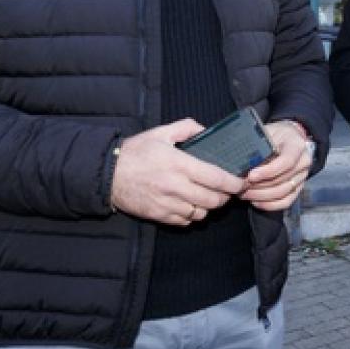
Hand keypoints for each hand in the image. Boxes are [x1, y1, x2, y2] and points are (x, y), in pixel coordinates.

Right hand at [111, 119, 246, 225]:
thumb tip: (206, 130)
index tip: (242, 182)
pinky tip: (190, 204)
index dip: (234, 184)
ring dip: (208, 207)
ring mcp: (167, 203)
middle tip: (227, 190)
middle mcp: (176, 186)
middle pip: (213, 200)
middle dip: (225, 197)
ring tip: (207, 197)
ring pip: (200, 213)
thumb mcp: (161, 132)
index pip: (216, 179)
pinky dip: (191, 215)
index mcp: (180, 164)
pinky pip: (184, 221)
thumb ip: (187, 127)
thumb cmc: (136, 152)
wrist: (107, 174)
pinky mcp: (159, 215)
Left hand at [240, 121, 312, 211]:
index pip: (286, 162)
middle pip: (282, 180)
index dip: (268, 171)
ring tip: (244, 193)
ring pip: (282, 192)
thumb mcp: (266, 132)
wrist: (289, 137)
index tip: (251, 176)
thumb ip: (257, 144)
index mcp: (297, 145)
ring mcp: (302, 177)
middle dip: (259, 186)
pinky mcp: (298, 188)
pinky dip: (269, 205)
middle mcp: (303, 162)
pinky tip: (255, 202)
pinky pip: (286, 202)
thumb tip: (239, 159)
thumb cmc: (274, 134)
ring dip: (261, 196)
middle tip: (240, 186)